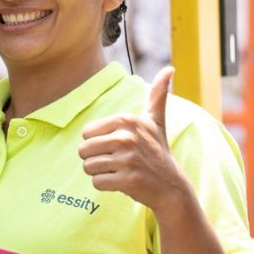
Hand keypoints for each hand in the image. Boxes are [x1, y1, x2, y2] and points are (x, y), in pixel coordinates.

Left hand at [77, 67, 184, 210]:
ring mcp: (128, 159)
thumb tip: (169, 68)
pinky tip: (123, 182)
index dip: (97, 142)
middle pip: (83, 150)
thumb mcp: (156, 120)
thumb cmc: (157, 150)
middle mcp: (127, 137)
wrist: (171, 185)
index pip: (86, 133)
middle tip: (117, 161)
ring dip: (100, 172)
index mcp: (127, 120)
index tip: (117, 146)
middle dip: (95, 159)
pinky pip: (96, 182)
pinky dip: (106, 185)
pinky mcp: (127, 180)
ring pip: (88, 167)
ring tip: (120, 170)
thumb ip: (157, 95)